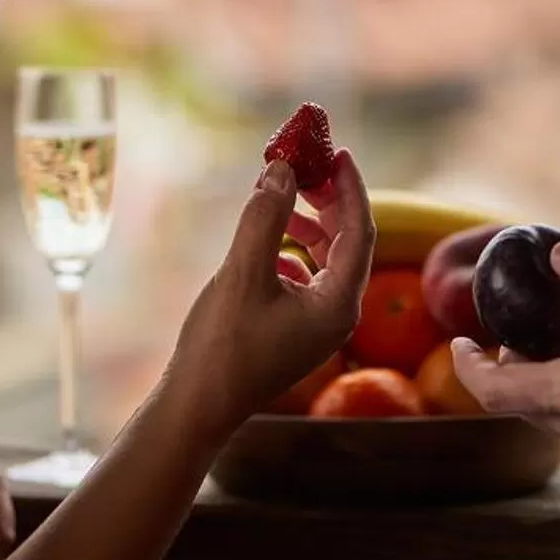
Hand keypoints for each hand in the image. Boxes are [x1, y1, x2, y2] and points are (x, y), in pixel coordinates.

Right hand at [163, 152, 374, 437]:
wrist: (198, 407)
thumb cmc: (222, 345)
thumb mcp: (243, 273)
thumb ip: (266, 218)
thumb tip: (282, 168)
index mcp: (339, 304)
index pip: (361, 232)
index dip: (351, 188)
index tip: (337, 152)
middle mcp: (338, 315)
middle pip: (349, 243)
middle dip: (329, 201)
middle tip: (306, 164)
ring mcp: (318, 325)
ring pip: (328, 260)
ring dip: (310, 223)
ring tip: (281, 195)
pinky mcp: (296, 330)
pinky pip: (309, 278)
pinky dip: (295, 249)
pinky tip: (270, 241)